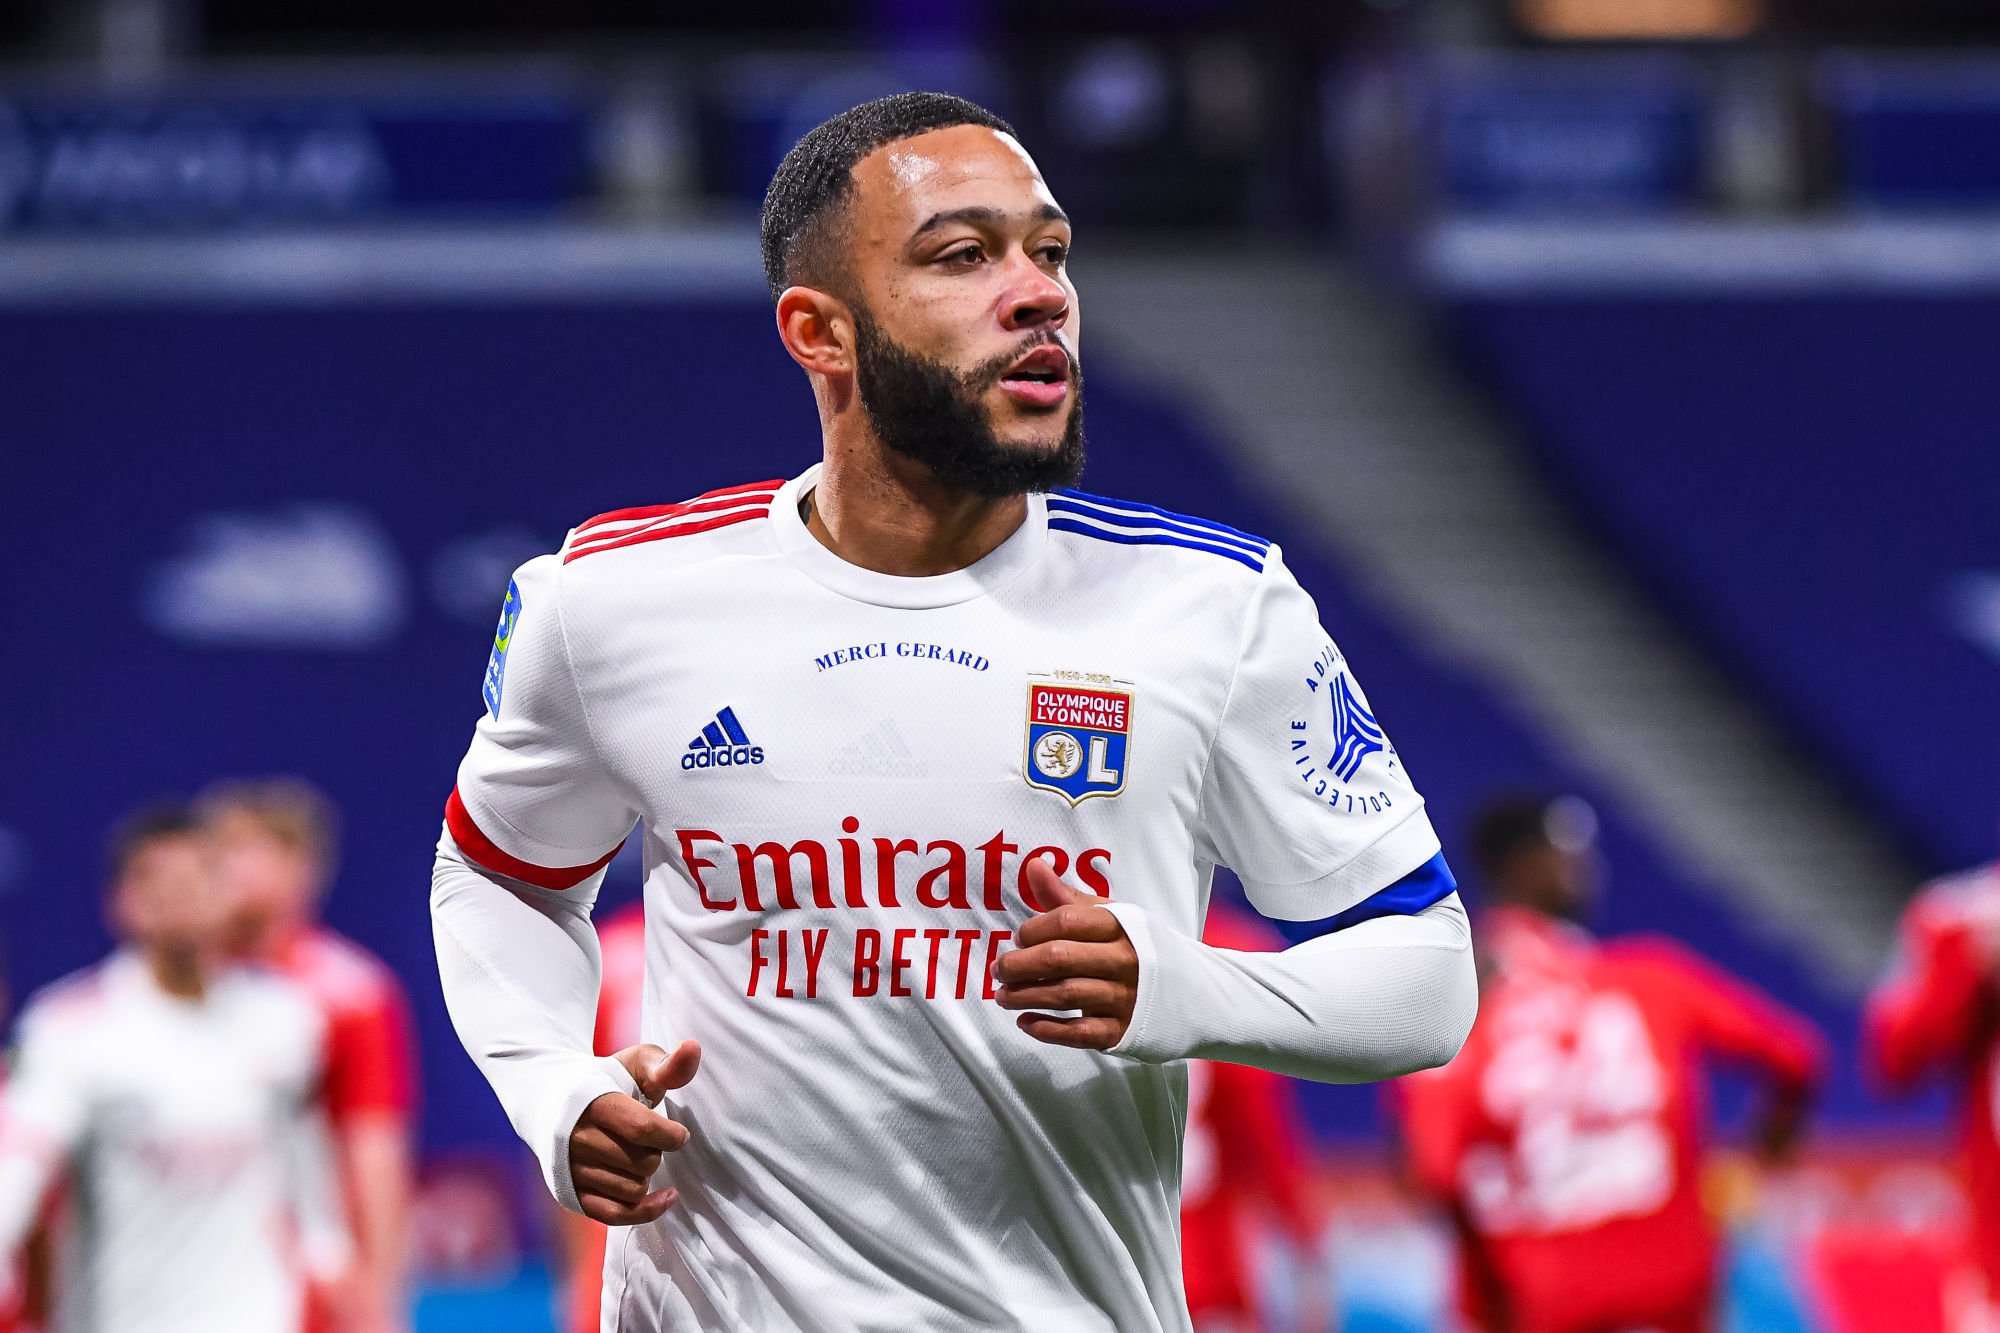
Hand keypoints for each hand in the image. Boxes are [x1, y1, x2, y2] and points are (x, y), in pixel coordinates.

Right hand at [568, 1040, 699, 1225]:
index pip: (642, 1130)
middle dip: (656, 1152)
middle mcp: (578, 1140)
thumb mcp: (637, 1064)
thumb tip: (694, 1047)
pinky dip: (646, 1210)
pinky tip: (668, 1196)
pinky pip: (615, 1215)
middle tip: (646, 1138)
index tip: (678, 1133)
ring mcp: (573, 1170)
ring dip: (646, 1174)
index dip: (671, 1135)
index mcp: (595, 1104)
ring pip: (633, 1189)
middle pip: (642, 1163)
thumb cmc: (609, 1081)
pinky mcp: (573, 1193)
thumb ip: (668, 1064)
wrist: (556, 1101)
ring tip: (637, 1153)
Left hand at [993, 860, 1137, 1050]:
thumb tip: (1033, 865)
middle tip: (998, 969)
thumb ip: (1067, 897)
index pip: (1067, 921)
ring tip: (1002, 996)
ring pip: (1065, 995)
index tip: (1018, 938)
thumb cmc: (1138, 948)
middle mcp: (1124, 960)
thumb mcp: (1111, 917)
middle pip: (1060, 958)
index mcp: (1121, 926)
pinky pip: (1080, 1033)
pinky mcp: (1123, 1030)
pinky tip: (1024, 1022)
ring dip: (1025, 996)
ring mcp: (1125, 997)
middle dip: (1019, 964)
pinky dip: (1048, 1030)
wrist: (1194, 992)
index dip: (1034, 929)